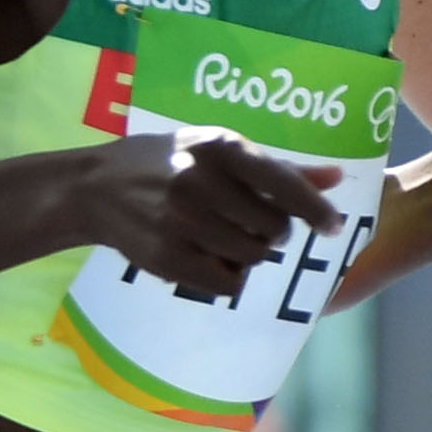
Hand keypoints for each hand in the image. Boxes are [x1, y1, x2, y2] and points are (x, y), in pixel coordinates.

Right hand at [89, 125, 346, 294]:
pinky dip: (229, 276)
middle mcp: (200, 183)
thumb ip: (276, 169)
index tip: (332, 228)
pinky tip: (211, 259)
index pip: (284, 184)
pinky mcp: (166, 257)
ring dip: (250, 254)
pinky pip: (226, 283)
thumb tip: (338, 178)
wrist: (94, 188)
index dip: (315, 211)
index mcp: (219, 148)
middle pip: (274, 229)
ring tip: (226, 239)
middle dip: (273, 232)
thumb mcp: (217, 149)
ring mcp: (180, 222)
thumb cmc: (165, 162)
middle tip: (252, 225)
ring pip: (252, 257)